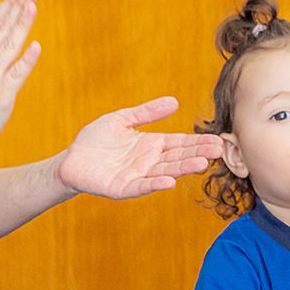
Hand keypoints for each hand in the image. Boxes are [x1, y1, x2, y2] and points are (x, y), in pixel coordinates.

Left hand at [56, 96, 224, 200]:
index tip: (217, 140)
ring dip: (182, 168)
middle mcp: (149, 162)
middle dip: (197, 154)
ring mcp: (137, 176)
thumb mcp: (122, 119)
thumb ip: (146, 112)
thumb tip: (174, 101)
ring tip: (200, 164)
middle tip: (218, 150)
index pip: (180, 143)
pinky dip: (154, 184)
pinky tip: (169, 181)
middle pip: (178, 157)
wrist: (71, 160)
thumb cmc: (96, 140)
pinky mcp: (122, 188)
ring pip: (165, 171)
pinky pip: (140, 186)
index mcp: (152, 145)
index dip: (198, 142)